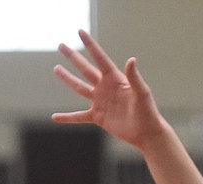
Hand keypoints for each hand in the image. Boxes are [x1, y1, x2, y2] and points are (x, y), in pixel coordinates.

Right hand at [53, 30, 159, 151]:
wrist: (145, 132)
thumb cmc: (147, 111)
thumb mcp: (141, 92)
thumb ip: (134, 76)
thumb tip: (131, 59)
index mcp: (115, 78)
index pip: (99, 58)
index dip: (90, 45)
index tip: (80, 32)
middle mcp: (105, 87)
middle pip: (85, 69)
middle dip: (73, 57)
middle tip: (61, 46)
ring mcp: (100, 102)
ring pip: (80, 88)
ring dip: (67, 79)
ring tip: (56, 69)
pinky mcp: (98, 117)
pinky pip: (79, 117)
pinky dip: (67, 118)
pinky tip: (55, 117)